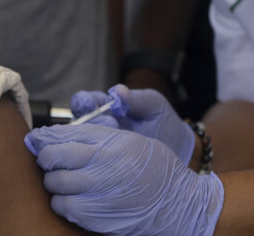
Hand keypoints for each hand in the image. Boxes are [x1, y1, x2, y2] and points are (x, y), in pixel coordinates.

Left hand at [24, 124, 222, 235]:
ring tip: (65, 181)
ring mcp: (97, 192)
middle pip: (51, 158)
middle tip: (52, 162)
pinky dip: (62, 202)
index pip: (60, 136)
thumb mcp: (127, 140)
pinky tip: (73, 199)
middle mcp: (100, 166)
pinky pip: (63, 207)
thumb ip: (93, 135)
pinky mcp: (96, 216)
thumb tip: (54, 134)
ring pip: (53, 183)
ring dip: (54, 181)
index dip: (43, 138)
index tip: (38, 141)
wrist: (178, 203)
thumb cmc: (154, 168)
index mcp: (108, 143)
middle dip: (46, 159)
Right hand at [71, 84, 194, 164]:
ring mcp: (96, 145)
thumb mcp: (155, 107)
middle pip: (77, 121)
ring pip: (79, 142)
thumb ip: (138, 99)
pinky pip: (89, 161)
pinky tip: (107, 159)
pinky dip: (93, 159)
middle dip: (91, 120)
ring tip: (114, 141)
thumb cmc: (163, 124)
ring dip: (92, 140)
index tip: (90, 103)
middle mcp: (95, 125)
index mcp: (105, 107)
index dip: (83, 101)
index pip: (84, 101)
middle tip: (112, 123)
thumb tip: (118, 90)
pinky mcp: (100, 163)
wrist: (176, 151)